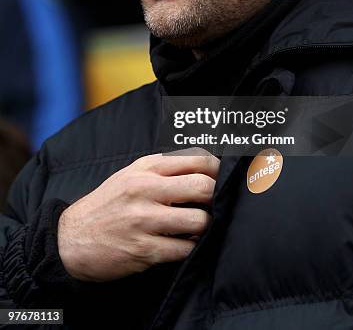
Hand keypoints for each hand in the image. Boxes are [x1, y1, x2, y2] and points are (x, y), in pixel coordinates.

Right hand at [57, 148, 219, 281]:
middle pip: (203, 187)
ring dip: (206, 226)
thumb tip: (207, 166)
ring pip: (199, 221)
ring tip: (201, 226)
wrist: (72, 238)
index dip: (218, 170)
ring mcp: (144, 220)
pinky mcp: (143, 250)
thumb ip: (166, 167)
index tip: (224, 179)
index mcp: (147, 167)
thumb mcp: (133, 174)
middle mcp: (146, 190)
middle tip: (217, 204)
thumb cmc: (110, 203)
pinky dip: (191, 248)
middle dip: (217, 197)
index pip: (197, 160)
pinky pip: (184, 249)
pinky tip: (186, 244)